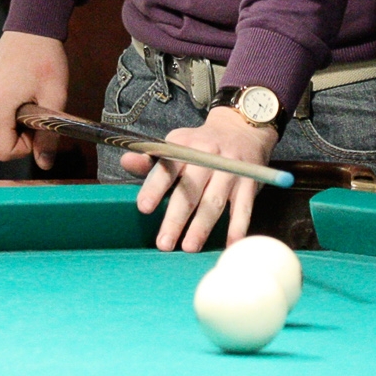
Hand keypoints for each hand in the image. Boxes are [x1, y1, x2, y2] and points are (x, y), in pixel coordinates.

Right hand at [0, 31, 69, 169]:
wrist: (32, 26)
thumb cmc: (45, 58)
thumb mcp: (54, 99)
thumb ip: (48, 135)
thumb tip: (45, 164)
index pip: (3, 152)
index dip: (26, 147)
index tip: (39, 128)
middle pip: (0, 140)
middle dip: (22, 133)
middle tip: (39, 108)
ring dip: (16, 122)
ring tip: (30, 96)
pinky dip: (9, 112)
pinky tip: (21, 92)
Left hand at [123, 107, 279, 251]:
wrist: (241, 128)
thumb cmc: (200, 144)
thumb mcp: (176, 144)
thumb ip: (150, 158)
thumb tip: (125, 162)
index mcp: (185, 146)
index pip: (167, 167)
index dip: (155, 187)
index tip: (144, 207)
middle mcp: (208, 156)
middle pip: (190, 190)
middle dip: (176, 218)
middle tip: (163, 243)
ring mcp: (231, 169)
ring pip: (214, 201)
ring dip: (202, 226)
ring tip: (189, 247)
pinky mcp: (250, 181)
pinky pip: (243, 207)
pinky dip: (237, 227)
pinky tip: (230, 245)